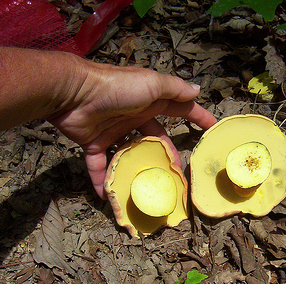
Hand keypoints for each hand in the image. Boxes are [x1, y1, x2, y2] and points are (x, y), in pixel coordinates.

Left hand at [49, 62, 216, 198]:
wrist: (73, 93)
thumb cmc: (116, 87)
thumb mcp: (150, 84)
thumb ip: (173, 89)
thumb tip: (198, 90)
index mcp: (150, 101)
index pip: (180, 109)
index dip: (197, 117)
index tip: (212, 129)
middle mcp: (134, 116)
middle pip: (155, 139)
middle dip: (166, 155)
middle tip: (177, 175)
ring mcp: (113, 131)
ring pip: (129, 155)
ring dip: (136, 171)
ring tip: (147, 190)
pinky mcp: (93, 143)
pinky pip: (99, 166)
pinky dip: (102, 180)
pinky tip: (109, 197)